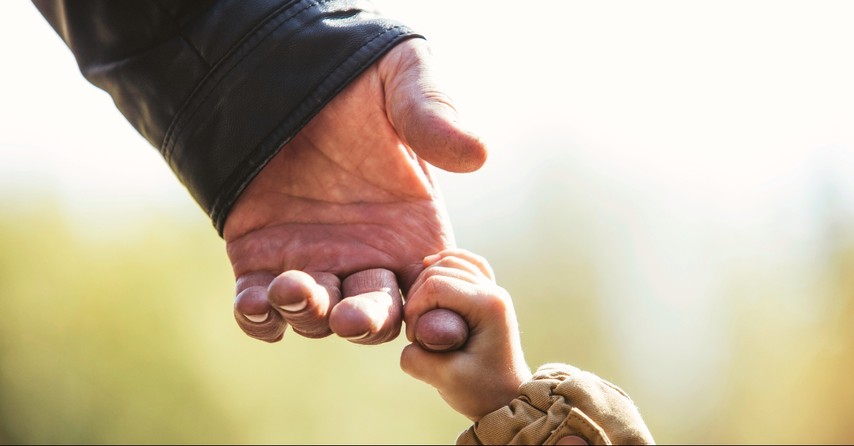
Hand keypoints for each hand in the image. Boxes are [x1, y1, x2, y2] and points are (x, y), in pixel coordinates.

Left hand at [223, 39, 485, 344]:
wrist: (281, 68)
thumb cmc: (355, 74)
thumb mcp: (401, 81)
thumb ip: (434, 117)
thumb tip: (478, 154)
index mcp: (412, 232)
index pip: (433, 292)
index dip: (437, 313)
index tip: (432, 320)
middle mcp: (366, 257)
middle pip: (375, 316)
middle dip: (366, 323)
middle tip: (351, 317)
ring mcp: (314, 262)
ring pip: (317, 315)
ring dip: (308, 314)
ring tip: (293, 287)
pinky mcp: (260, 258)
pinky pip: (260, 305)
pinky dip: (259, 317)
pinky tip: (256, 305)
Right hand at [400, 249, 531, 420]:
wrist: (508, 399)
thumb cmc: (482, 392)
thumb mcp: (445, 380)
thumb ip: (417, 359)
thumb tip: (409, 339)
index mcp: (489, 306)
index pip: (436, 285)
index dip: (415, 309)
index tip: (414, 339)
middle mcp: (494, 291)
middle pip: (440, 270)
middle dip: (418, 297)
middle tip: (417, 331)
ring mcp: (493, 290)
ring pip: (451, 261)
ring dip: (427, 281)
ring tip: (421, 312)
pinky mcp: (487, 293)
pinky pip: (466, 263)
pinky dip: (445, 263)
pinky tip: (430, 269)